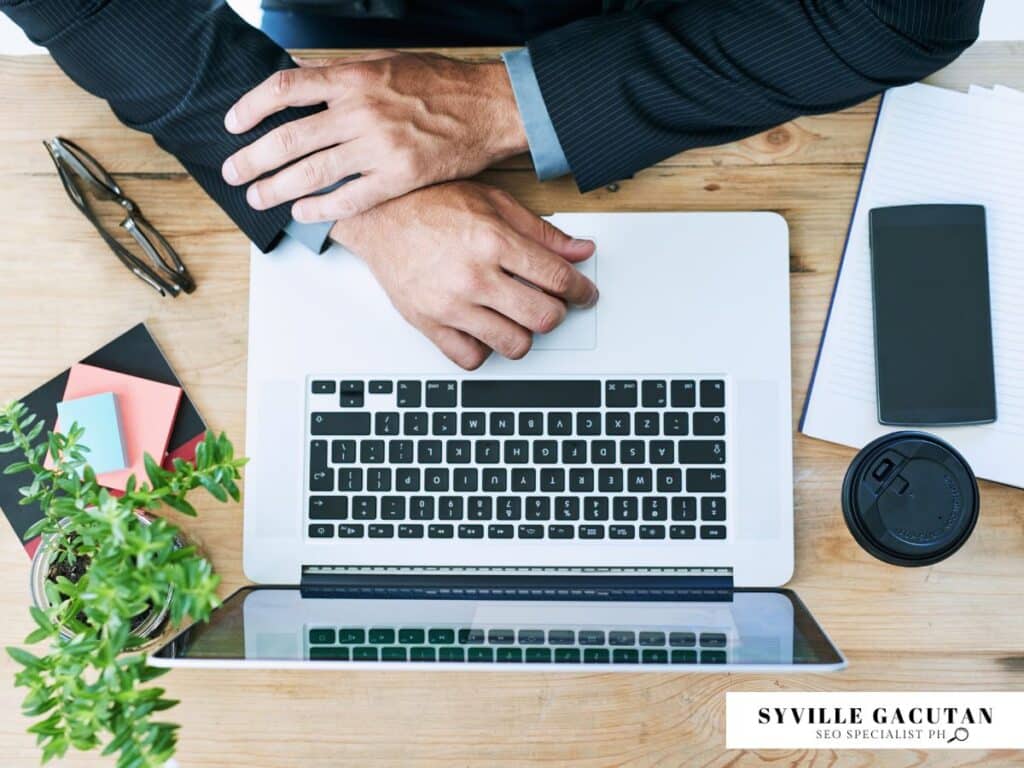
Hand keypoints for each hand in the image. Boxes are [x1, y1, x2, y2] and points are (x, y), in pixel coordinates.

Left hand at [221, 52, 527, 222]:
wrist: (489, 108)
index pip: (286, 90)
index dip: (251, 108)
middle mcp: (361, 111)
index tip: (233, 124)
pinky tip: (302, 213)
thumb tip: (301, 74)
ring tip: (257, 198)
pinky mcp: (399, 177)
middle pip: (290, 137)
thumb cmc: (441, 84)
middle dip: (254, 159)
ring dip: (277, 188)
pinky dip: (321, 208)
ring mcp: (379, 147)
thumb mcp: (387, 62)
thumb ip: (342, 73)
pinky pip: (350, 198)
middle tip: (232, 174)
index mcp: (354, 79)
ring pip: (313, 171)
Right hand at [331, 182, 597, 369]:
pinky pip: (471, 358)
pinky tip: (485, 329)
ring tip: (516, 317)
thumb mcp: (494, 203)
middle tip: (551, 304)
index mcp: (494, 241)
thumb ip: (541, 232)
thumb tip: (580, 252)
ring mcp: (450, 304)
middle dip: (557, 313)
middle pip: (542, 318)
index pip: (557, 278)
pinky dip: (485, 350)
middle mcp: (473, 276)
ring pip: (513, 344)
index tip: (584, 294)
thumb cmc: (431, 204)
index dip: (581, 291)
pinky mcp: (428, 323)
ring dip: (524, 334)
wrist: (378, 215)